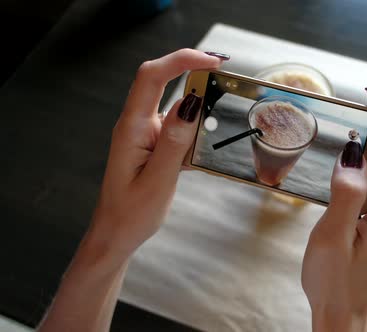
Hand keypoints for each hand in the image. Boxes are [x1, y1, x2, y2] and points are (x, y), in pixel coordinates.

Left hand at [89, 49, 227, 260]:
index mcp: (131, 128)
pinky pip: (176, 124)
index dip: (181, 61)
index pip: (151, 77)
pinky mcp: (153, 143)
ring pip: (172, 102)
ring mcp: (144, 133)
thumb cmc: (132, 213)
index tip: (213, 62)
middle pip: (160, 79)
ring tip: (221, 109)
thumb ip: (174, 141)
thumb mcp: (158, 180)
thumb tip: (190, 103)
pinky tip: (207, 141)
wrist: (116, 235)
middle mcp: (136, 124)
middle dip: (191, 69)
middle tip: (224, 73)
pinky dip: (195, 126)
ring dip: (197, 100)